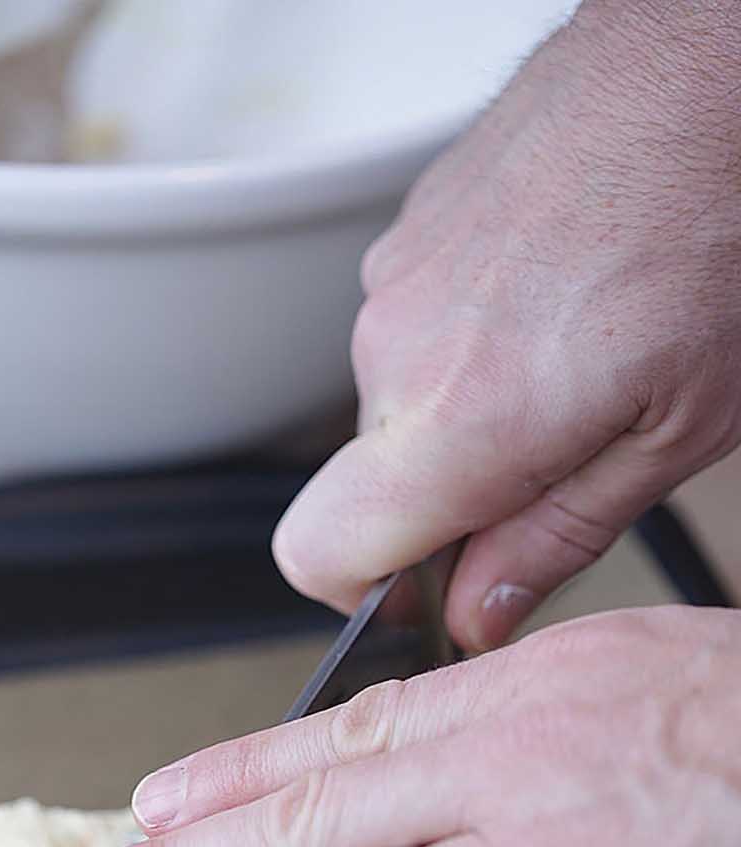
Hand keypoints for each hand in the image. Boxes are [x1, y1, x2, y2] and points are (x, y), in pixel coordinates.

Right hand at [272, 0, 740, 648]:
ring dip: (464, 410)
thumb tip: (477, 614)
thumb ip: (554, 538)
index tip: (434, 591)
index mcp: (458, 421)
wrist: (710, 62)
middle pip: (370, 481)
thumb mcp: (673, 433)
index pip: (315, 554)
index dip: (369, 593)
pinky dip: (469, 338)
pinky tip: (553, 302)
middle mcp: (398, 350)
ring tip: (570, 359)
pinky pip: (413, 325)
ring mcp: (395, 280)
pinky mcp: (409, 231)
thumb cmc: (719, 228)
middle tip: (557, 457)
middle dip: (447, 495)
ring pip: (395, 401)